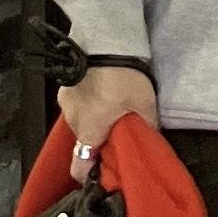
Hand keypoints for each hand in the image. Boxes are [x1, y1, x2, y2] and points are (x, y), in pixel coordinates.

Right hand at [58, 66, 159, 184]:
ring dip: (95, 117)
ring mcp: (66, 101)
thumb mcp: (144, 104)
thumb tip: (151, 141)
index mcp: (88, 132)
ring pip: (81, 119)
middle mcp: (72, 121)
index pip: (79, 168)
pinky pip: (78, 100)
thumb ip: (146, 127)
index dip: (91, 175)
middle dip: (100, 140)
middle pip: (84, 141)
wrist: (104, 41)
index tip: (104, 173)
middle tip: (119, 132)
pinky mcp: (66, 83)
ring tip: (113, 105)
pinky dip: (89, 100)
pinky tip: (104, 89)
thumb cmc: (123, 77)